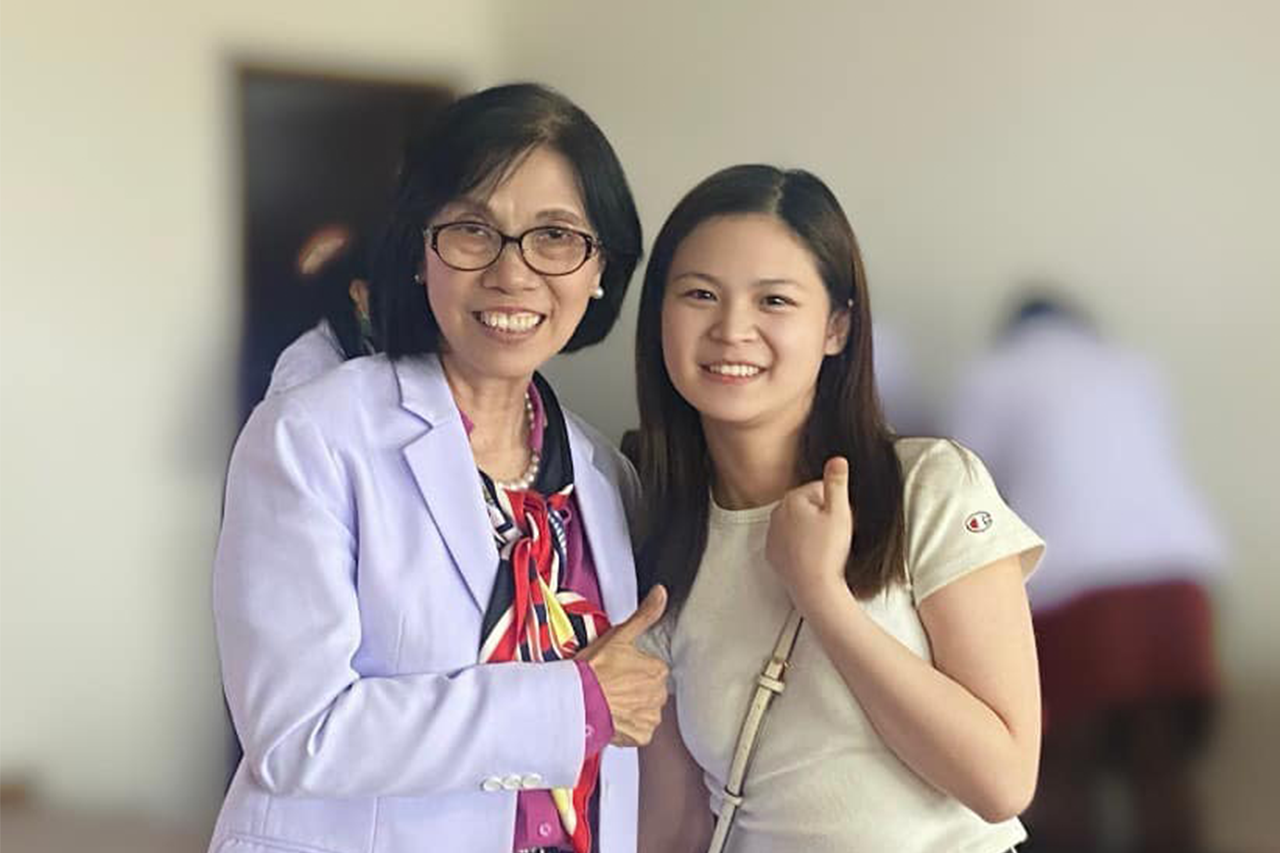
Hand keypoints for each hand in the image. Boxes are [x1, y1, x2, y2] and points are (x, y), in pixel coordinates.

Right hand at [578, 585, 669, 746]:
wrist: (577, 700)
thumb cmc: (594, 669)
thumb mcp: (620, 635)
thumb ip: (645, 615)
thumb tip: (661, 593)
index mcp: (657, 670)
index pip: (653, 669)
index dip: (635, 669)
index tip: (619, 671)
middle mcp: (658, 695)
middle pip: (651, 690)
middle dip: (636, 689)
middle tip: (613, 686)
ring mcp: (650, 716)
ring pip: (646, 710)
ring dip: (632, 708)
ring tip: (611, 701)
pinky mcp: (640, 735)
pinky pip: (639, 731)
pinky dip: (628, 726)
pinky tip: (613, 716)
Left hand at [766, 457, 855, 609]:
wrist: (814, 588)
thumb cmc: (829, 551)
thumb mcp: (840, 513)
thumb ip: (837, 483)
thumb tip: (837, 458)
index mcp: (792, 499)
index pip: (820, 490)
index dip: (836, 504)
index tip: (841, 521)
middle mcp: (776, 514)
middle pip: (807, 506)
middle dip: (822, 515)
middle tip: (834, 535)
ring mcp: (772, 535)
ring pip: (798, 524)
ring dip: (810, 530)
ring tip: (824, 548)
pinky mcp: (772, 554)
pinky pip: (789, 542)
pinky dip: (800, 546)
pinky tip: (812, 556)